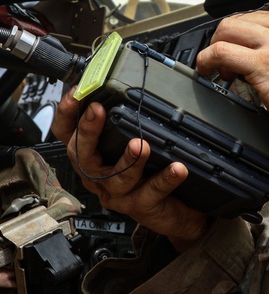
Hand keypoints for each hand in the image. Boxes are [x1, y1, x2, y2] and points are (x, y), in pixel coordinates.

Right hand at [53, 89, 206, 249]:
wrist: (177, 211)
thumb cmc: (153, 172)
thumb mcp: (136, 143)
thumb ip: (130, 121)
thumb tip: (135, 82)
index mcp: (95, 157)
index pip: (68, 135)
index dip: (66, 116)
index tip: (75, 94)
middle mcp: (100, 176)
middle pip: (83, 156)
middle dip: (88, 132)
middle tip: (98, 110)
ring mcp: (119, 194)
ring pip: (115, 178)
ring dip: (128, 159)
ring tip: (141, 144)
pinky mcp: (141, 207)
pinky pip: (151, 193)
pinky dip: (164, 179)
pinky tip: (177, 168)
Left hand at [197, 11, 268, 179]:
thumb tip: (255, 54)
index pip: (256, 17)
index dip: (239, 35)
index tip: (234, 49)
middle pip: (238, 20)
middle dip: (223, 40)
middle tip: (222, 62)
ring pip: (226, 31)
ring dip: (213, 49)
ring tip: (217, 70)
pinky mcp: (265, 64)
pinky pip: (222, 52)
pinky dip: (208, 61)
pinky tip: (210, 73)